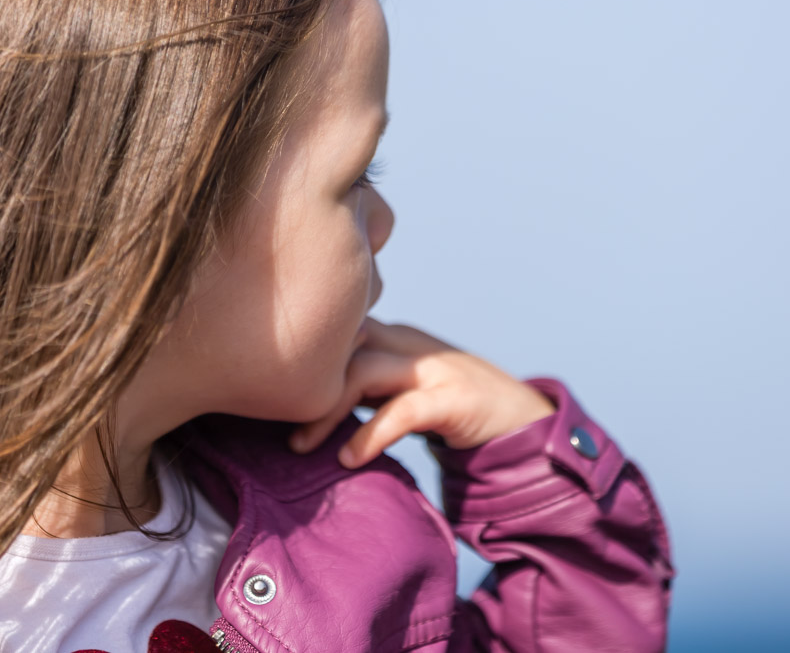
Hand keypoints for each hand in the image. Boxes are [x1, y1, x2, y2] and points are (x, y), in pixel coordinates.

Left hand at [287, 318, 557, 468]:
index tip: (266, 391)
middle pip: (341, 344)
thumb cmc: (453, 408)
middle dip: (303, 381)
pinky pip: (401, 410)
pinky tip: (350, 459)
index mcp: (394, 336)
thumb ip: (364, 384)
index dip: (300, 355)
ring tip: (300, 446)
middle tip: (274, 422)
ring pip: (363, 370)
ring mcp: (433, 367)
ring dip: (326, 409)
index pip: (336, 330)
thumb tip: (303, 400)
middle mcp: (410, 343)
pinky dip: (370, 434)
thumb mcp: (401, 387)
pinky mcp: (453, 398)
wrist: (522, 423)